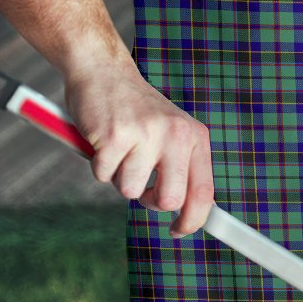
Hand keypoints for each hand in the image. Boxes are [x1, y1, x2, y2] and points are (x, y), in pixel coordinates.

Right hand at [64, 63, 213, 236]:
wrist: (103, 71)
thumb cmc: (135, 111)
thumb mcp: (171, 133)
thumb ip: (181, 168)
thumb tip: (188, 214)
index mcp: (194, 137)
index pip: (204, 192)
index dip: (193, 220)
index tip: (179, 231)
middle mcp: (176, 134)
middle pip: (170, 200)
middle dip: (150, 201)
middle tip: (140, 183)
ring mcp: (146, 134)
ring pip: (130, 191)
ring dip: (119, 177)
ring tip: (119, 149)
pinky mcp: (115, 136)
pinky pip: (103, 175)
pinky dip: (98, 164)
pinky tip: (103, 140)